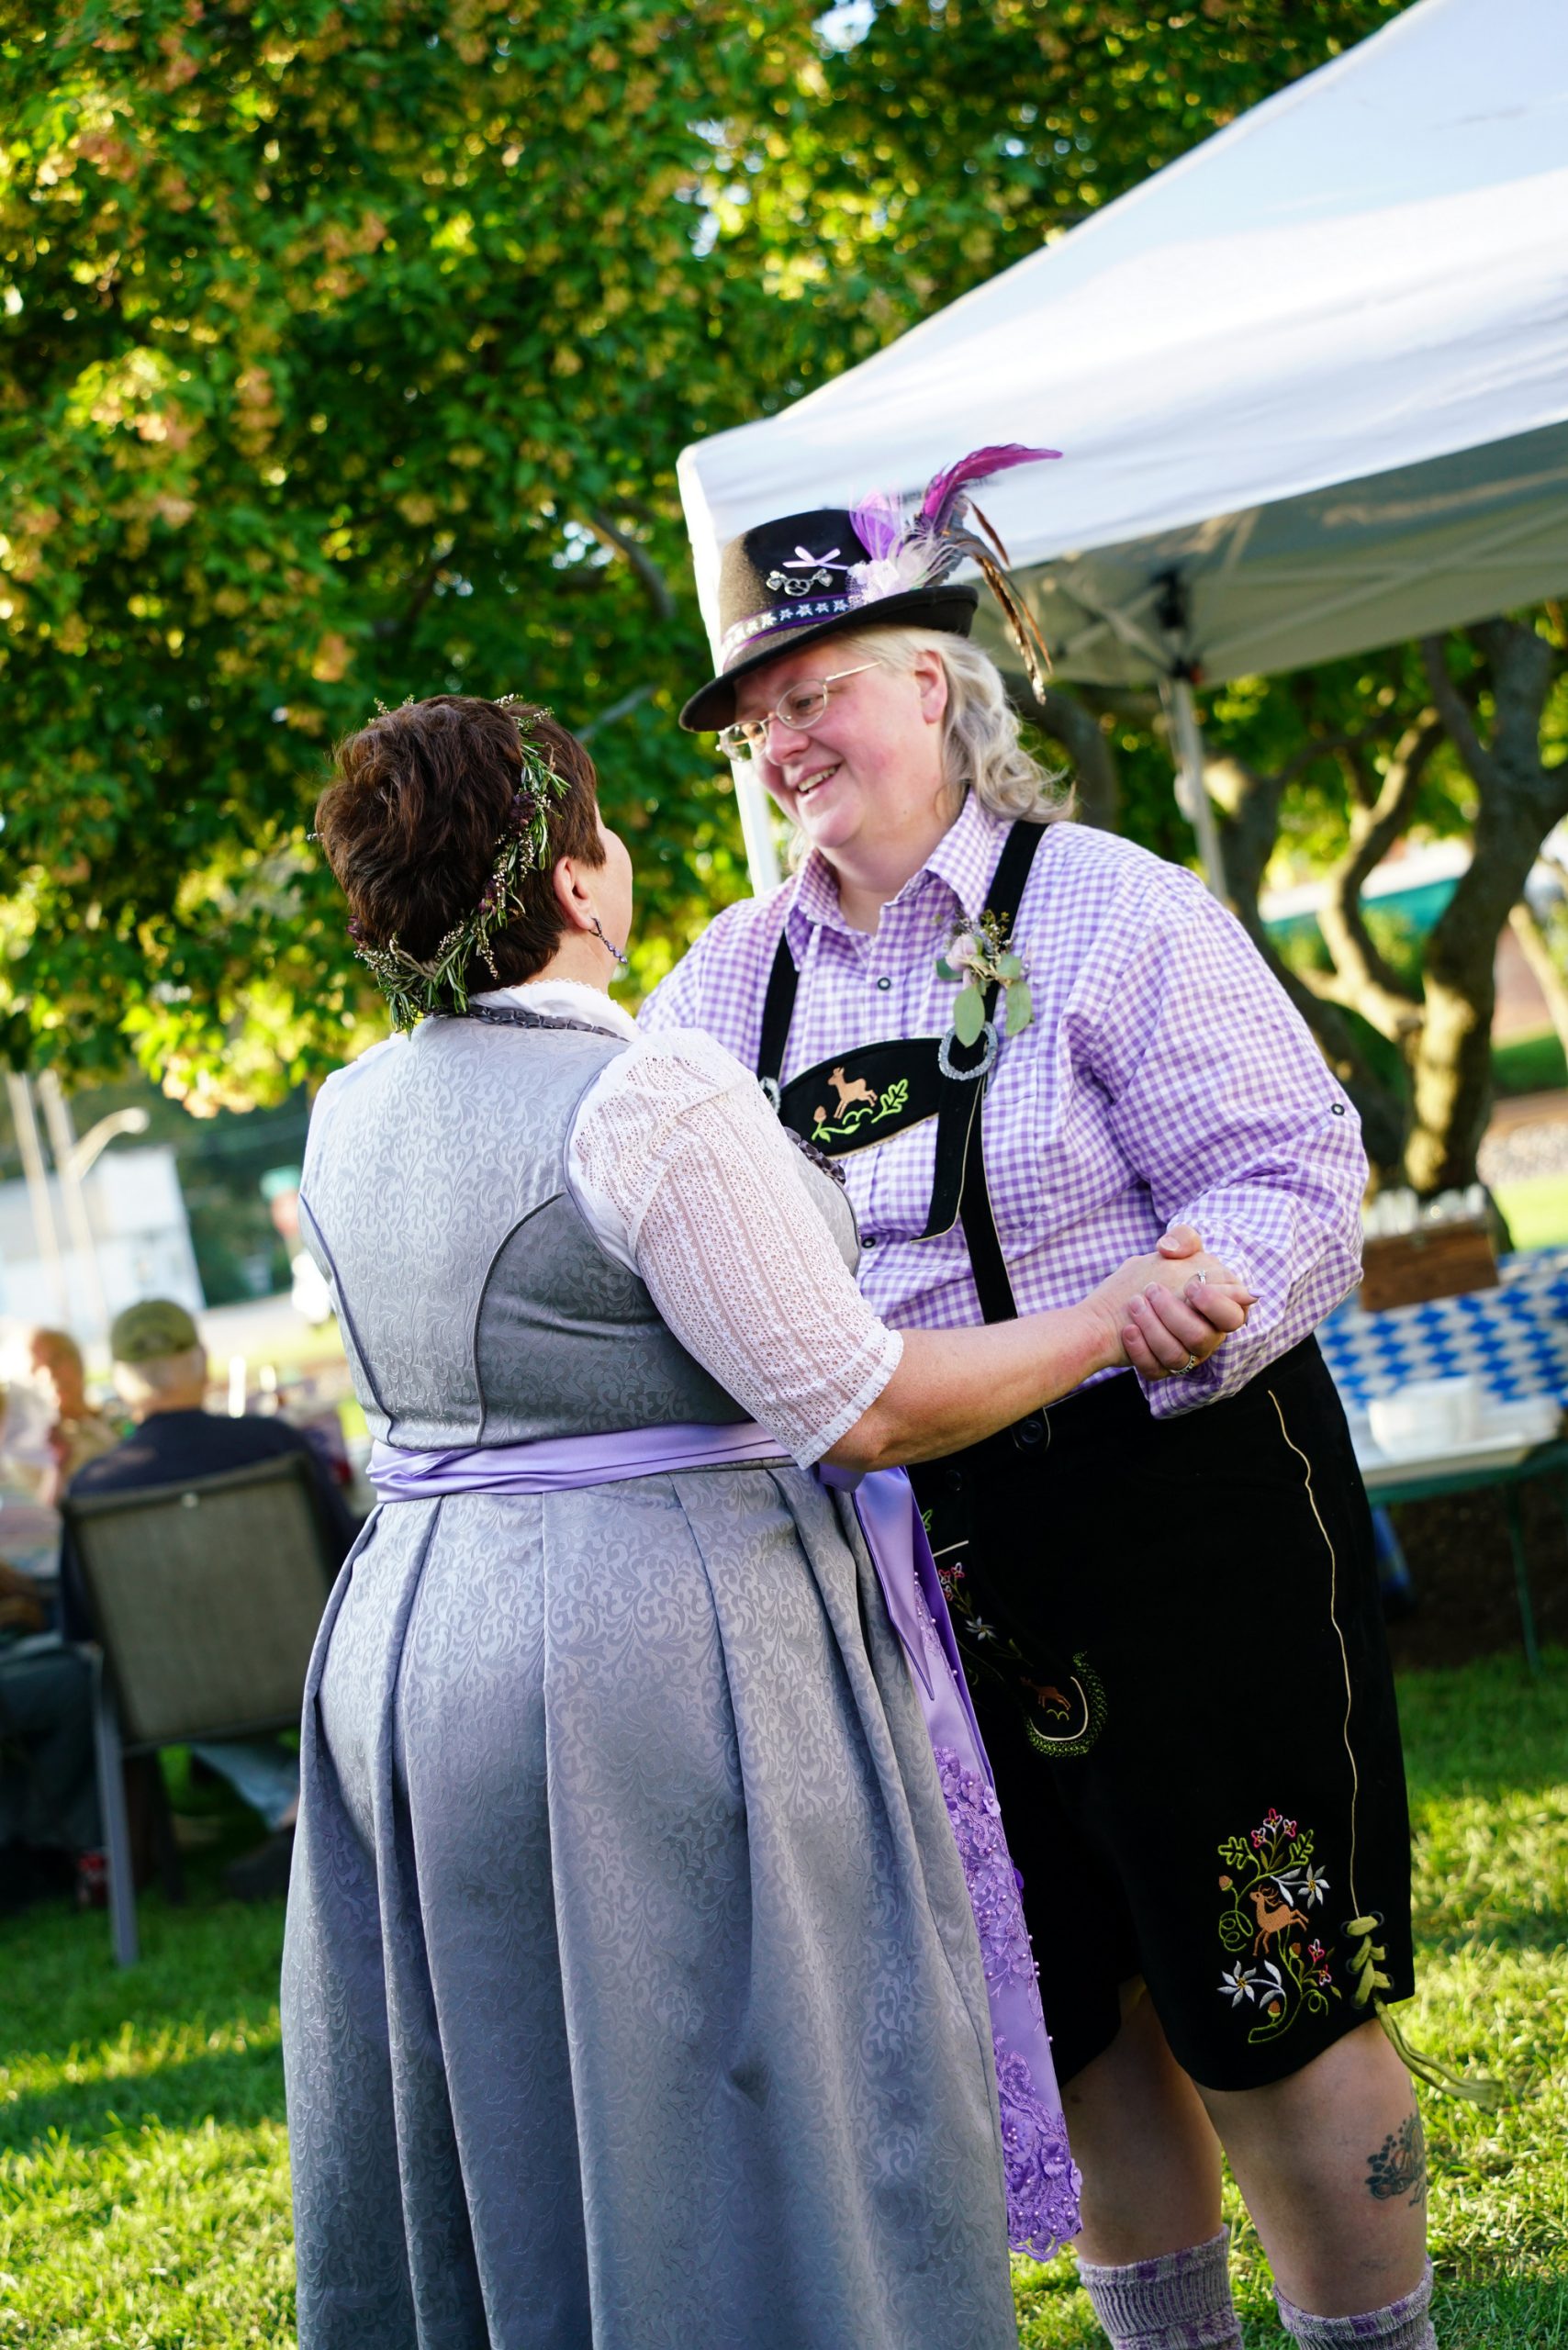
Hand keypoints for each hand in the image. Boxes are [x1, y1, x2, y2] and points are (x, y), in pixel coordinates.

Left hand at [1083, 1224, 1253, 1378]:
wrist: (1127, 1294)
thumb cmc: (1164, 1269)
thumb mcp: (1177, 1247)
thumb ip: (1184, 1238)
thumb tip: (1170, 1250)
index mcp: (1221, 1309)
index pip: (1234, 1316)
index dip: (1214, 1303)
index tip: (1189, 1285)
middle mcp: (1208, 1337)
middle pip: (1202, 1338)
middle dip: (1174, 1314)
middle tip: (1152, 1289)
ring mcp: (1186, 1355)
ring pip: (1177, 1357)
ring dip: (1153, 1328)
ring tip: (1135, 1303)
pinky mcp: (1162, 1367)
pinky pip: (1155, 1371)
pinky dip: (1139, 1350)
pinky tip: (1128, 1329)